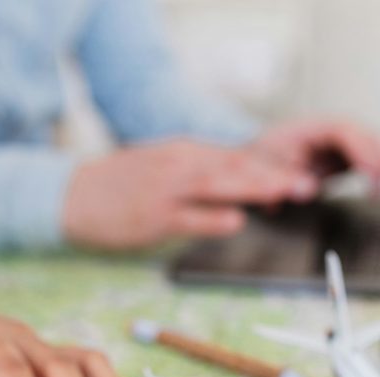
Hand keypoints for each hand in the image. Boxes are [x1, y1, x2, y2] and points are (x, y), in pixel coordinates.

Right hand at [62, 139, 318, 249]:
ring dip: (252, 189)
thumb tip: (239, 193)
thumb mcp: (163, 167)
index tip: (300, 175)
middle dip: (273, 175)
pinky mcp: (152, 216)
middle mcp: (179, 164)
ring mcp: (165, 190)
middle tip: (307, 184)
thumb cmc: (121, 186)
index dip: (271, 166)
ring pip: (216, 184)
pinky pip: (188, 216)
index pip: (236, 156)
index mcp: (184, 152)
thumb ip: (200, 175)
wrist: (72, 194)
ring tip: (283, 194)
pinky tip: (236, 221)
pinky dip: (214, 218)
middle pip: (234, 166)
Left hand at [249, 119, 379, 187]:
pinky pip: (375, 159)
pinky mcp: (346, 158)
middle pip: (366, 137)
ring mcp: (341, 144)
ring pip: (375, 148)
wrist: (253, 157)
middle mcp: (330, 132)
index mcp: (311, 127)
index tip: (373, 170)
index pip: (344, 132)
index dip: (362, 150)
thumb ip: (282, 178)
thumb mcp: (261, 167)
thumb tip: (308, 187)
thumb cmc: (258, 157)